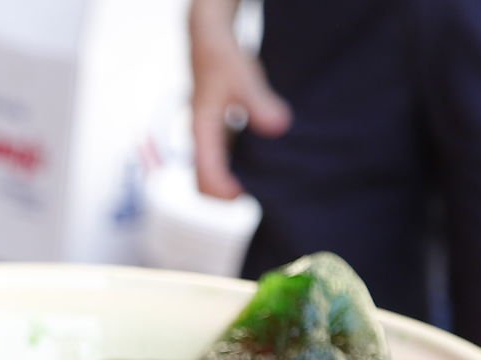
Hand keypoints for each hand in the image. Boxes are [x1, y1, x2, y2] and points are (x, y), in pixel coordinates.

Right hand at [189, 0, 292, 198]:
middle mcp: (200, 139)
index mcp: (201, 131)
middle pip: (203, 182)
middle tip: (255, 197)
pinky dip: (236, 170)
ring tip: (259, 184)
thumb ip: (260, 104)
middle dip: (224, 195)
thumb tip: (279, 128)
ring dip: (230, 183)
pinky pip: (221, 161)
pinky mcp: (217, 132)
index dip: (222, 191)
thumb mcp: (245, 78)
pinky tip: (260, 164)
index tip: (243, 195)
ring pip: (211, 173)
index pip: (204, 173)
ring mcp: (207, 137)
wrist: (209, 42)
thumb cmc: (224, 59)